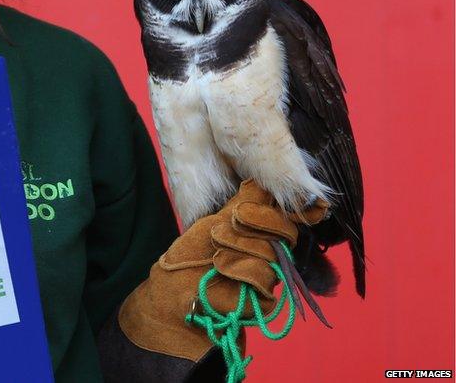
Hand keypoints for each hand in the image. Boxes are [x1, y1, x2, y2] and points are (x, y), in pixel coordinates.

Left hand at [116, 179, 327, 361]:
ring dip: (240, 245)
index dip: (303, 209)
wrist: (173, 292)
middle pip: (285, 233)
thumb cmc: (191, 254)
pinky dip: (239, 269)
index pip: (289, 217)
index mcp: (261, 231)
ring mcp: (268, 277)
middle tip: (234, 218)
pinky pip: (263, 280)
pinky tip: (219, 266)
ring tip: (216, 246)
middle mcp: (270, 253)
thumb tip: (265, 178)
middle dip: (258, 221)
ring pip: (272, 255)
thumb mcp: (216, 219)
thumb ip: (244, 201)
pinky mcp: (262, 301)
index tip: (307, 201)